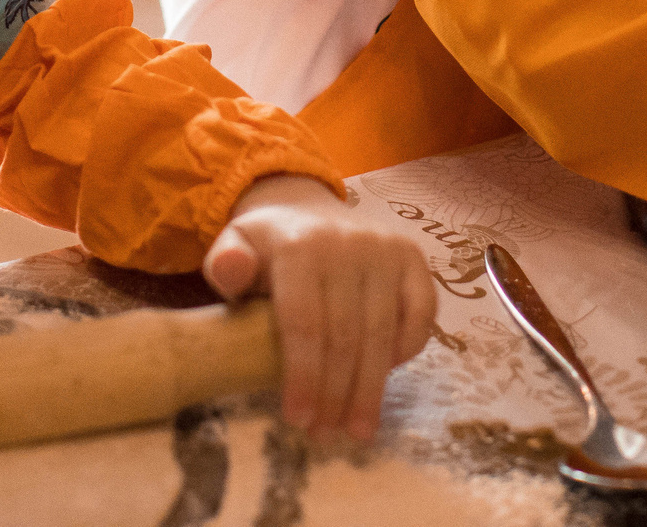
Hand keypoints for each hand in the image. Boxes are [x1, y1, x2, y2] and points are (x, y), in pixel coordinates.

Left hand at [202, 174, 434, 441]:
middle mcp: (350, 243)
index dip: (303, 376)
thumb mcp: (235, 248)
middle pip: (346, 336)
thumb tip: (232, 271)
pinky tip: (383, 381)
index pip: (305, 322)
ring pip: (383, 334)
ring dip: (369, 389)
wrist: (307, 211)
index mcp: (301, 245)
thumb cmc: (268, 247)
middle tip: (324, 435)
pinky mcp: (413, 258)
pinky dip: (405, 353)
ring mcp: (387, 249)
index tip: (296, 419)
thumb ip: (226, 265)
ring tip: (356, 430)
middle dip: (335, 394)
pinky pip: (421, 315)